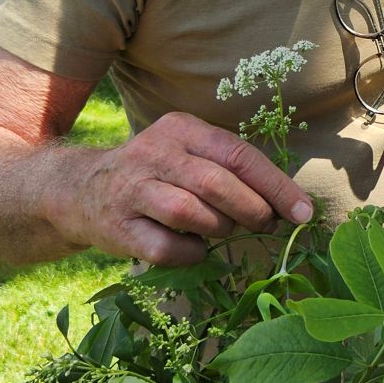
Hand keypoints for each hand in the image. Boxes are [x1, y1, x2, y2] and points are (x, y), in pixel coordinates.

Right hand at [56, 112, 313, 263]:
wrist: (80, 190)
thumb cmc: (156, 175)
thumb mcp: (190, 155)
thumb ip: (231, 171)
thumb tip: (289, 204)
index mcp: (181, 129)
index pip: (238, 155)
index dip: (276, 186)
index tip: (303, 212)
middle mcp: (154, 153)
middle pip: (215, 182)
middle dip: (252, 209)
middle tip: (266, 225)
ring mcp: (132, 189)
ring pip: (189, 212)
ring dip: (218, 228)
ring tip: (221, 230)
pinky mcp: (117, 227)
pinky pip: (166, 247)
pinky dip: (190, 253)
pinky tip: (192, 248)